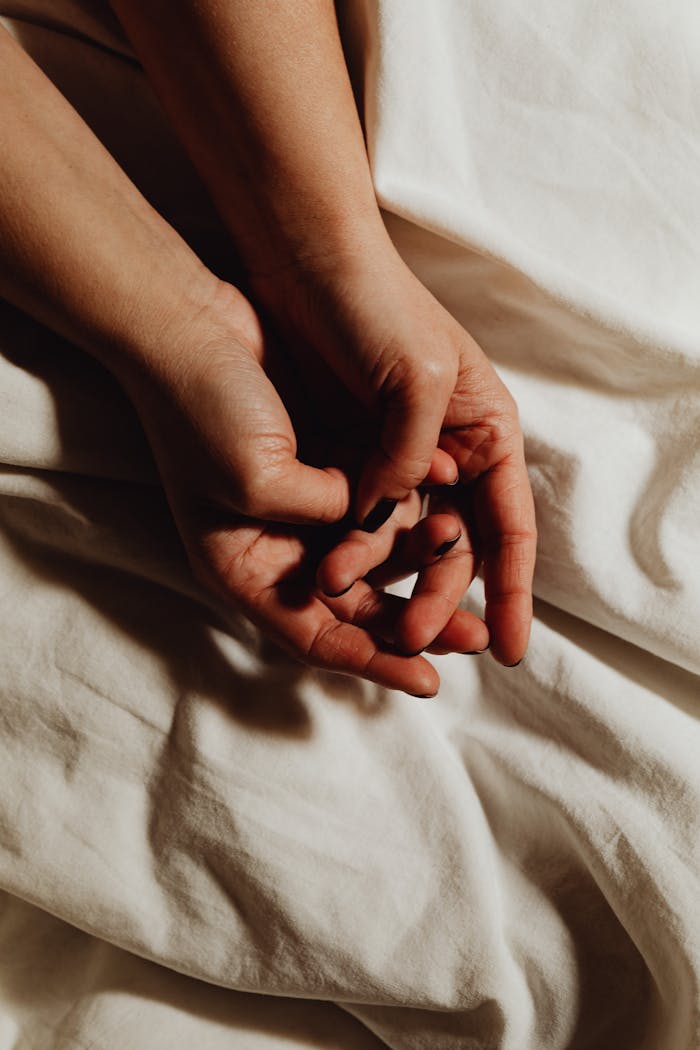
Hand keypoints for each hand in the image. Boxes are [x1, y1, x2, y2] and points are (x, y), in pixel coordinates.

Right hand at [117, 283, 480, 694]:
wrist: (189, 322)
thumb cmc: (203, 408)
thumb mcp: (258, 477)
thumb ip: (326, 510)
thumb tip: (379, 515)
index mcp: (243, 568)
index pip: (317, 636)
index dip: (374, 662)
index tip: (429, 680)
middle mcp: (277, 546)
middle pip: (354, 607)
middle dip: (412, 623)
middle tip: (471, 636)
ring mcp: (303, 506)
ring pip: (373, 557)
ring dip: (417, 564)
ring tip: (461, 559)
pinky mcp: (325, 465)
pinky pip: (377, 504)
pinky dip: (410, 512)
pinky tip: (447, 513)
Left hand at [254, 243, 536, 666]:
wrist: (302, 262)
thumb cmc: (373, 306)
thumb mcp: (418, 378)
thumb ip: (413, 456)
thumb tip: (389, 517)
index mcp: (485, 429)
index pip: (509, 526)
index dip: (512, 590)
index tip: (509, 647)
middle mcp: (447, 451)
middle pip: (457, 545)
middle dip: (441, 595)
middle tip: (418, 638)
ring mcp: (397, 456)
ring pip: (405, 541)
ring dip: (392, 581)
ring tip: (368, 612)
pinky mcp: (349, 455)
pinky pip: (359, 521)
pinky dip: (354, 552)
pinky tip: (339, 579)